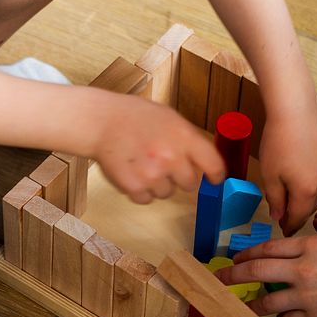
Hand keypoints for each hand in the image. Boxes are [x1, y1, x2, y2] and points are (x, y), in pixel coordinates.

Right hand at [91, 94, 225, 203]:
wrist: (100, 122)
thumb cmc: (134, 117)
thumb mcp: (169, 118)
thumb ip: (187, 139)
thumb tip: (203, 160)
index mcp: (184, 137)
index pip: (213, 164)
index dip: (217, 175)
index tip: (215, 179)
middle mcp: (171, 157)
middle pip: (189, 183)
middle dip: (179, 177)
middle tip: (163, 164)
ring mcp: (152, 174)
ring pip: (166, 193)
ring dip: (157, 184)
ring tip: (142, 165)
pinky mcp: (134, 187)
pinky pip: (146, 199)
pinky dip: (140, 191)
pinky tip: (132, 173)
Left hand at [216, 234, 316, 316]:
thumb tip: (304, 246)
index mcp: (312, 246)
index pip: (269, 248)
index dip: (248, 255)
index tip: (236, 259)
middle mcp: (303, 268)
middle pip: (256, 270)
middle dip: (233, 275)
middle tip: (220, 279)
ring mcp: (306, 294)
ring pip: (267, 302)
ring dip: (253, 307)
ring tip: (245, 309)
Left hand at [259, 104, 316, 235]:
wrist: (295, 111)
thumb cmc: (279, 142)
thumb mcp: (270, 176)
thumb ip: (275, 199)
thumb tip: (279, 216)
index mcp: (307, 191)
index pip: (298, 217)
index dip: (290, 227)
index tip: (284, 232)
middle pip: (311, 207)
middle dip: (299, 215)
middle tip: (287, 220)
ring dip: (307, 201)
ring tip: (295, 203)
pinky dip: (313, 185)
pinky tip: (303, 181)